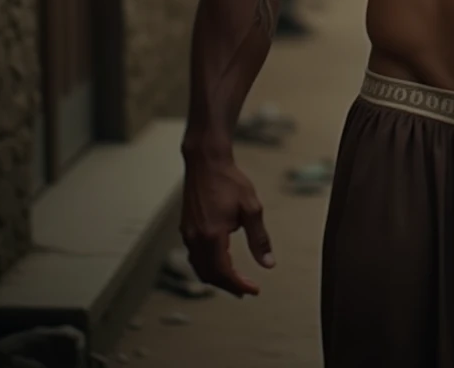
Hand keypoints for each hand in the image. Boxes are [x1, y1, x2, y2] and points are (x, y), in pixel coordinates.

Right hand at [180, 151, 274, 296]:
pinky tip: (219, 262)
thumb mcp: (251, 208)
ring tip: (234, 281)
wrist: (206, 162)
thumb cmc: (230, 181)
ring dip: (216, 278)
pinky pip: (194, 257)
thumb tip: (269, 264)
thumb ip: (259, 238)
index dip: (239, 285)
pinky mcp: (185, 228)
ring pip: (199, 268)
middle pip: (209, 275)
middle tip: (246, 290)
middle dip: (228, 285)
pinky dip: (207, 266)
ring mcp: (187, 235)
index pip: (224, 273)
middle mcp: (195, 239)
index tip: (254, 290)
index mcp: (212, 236)